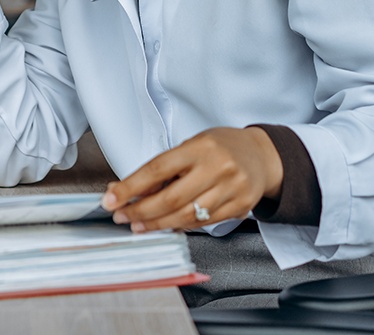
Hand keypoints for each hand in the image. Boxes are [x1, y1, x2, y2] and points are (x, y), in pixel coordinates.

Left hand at [100, 127, 282, 232]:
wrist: (262, 156)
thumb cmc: (221, 148)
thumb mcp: (191, 146)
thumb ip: (162, 168)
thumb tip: (125, 189)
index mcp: (200, 147)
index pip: (157, 169)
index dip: (130, 187)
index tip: (110, 199)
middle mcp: (217, 168)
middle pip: (170, 198)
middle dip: (140, 211)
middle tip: (121, 216)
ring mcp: (231, 190)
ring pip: (186, 216)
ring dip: (157, 223)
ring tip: (138, 224)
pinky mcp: (239, 207)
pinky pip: (203, 223)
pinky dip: (180, 226)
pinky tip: (165, 225)